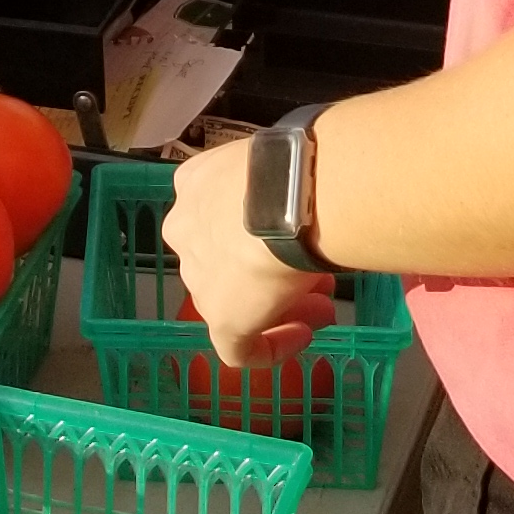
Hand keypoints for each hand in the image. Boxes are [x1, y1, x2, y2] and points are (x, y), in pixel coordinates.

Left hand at [168, 133, 334, 368]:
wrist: (284, 197)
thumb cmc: (291, 169)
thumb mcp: (279, 166)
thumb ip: (282, 186)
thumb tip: (313, 199)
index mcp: (194, 186)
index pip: (222, 215)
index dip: (262, 231)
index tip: (298, 237)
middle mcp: (187, 230)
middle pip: (229, 259)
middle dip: (271, 270)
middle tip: (318, 278)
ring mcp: (199, 278)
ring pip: (238, 299)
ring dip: (282, 305)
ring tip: (325, 308)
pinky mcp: (221, 320)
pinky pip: (241, 346)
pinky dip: (272, 346)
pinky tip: (302, 336)